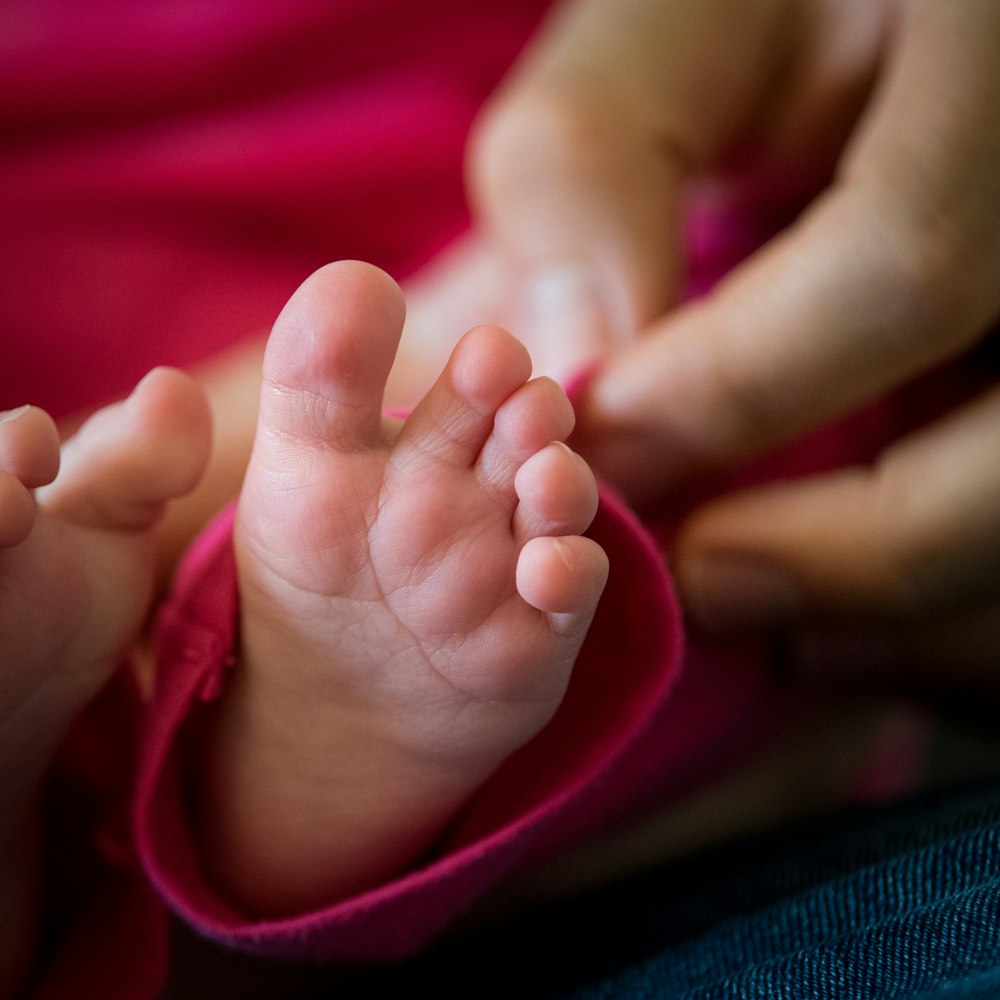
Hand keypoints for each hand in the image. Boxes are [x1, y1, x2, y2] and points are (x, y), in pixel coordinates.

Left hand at [469, 0, 999, 698]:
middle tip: (695, 582)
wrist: (874, 22)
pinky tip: (831, 605)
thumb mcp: (667, 34)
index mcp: (995, 64)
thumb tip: (578, 362)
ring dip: (900, 604)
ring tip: (763, 612)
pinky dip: (936, 603)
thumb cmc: (754, 2)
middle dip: (850, 554)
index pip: (904, 263)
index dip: (731, 391)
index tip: (597, 448)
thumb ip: (594, 164)